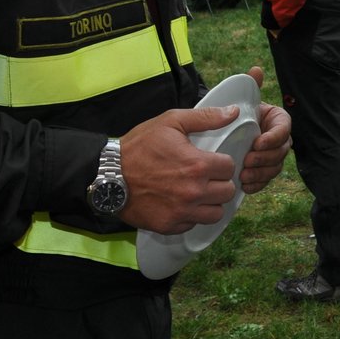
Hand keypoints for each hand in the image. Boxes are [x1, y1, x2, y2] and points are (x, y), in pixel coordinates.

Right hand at [118, 103, 247, 234]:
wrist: (106, 174)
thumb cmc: (138, 147)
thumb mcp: (171, 122)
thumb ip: (206, 117)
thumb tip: (233, 112)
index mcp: (198, 165)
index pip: (230, 168)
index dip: (222, 163)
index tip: (211, 161)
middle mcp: (193, 192)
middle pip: (228, 192)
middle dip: (220, 183)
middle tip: (205, 177)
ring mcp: (181, 212)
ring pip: (216, 213)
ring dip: (210, 203)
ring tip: (198, 193)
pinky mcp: (169, 226)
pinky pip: (193, 225)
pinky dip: (191, 216)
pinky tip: (181, 204)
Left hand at [237, 67, 291, 192]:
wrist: (221, 131)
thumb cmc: (233, 114)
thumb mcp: (240, 100)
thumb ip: (250, 86)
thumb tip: (256, 70)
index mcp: (278, 120)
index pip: (284, 129)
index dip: (273, 138)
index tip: (257, 142)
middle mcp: (278, 139)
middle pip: (281, 151)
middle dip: (266, 158)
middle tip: (248, 160)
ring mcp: (271, 157)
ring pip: (275, 167)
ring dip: (261, 174)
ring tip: (244, 175)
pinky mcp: (262, 172)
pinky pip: (265, 181)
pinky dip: (257, 185)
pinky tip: (245, 186)